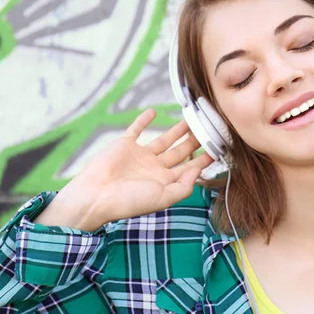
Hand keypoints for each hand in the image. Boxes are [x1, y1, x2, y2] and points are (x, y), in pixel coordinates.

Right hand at [35, 109, 212, 230]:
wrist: (95, 196)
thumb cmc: (128, 202)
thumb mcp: (163, 198)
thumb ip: (183, 186)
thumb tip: (198, 170)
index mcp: (165, 181)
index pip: (190, 167)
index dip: (204, 158)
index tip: (218, 147)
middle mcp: (155, 168)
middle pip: (180, 152)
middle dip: (195, 141)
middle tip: (208, 127)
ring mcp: (140, 156)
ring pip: (163, 139)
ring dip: (177, 130)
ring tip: (190, 119)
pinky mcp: (125, 145)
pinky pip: (136, 129)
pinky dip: (144, 120)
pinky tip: (154, 111)